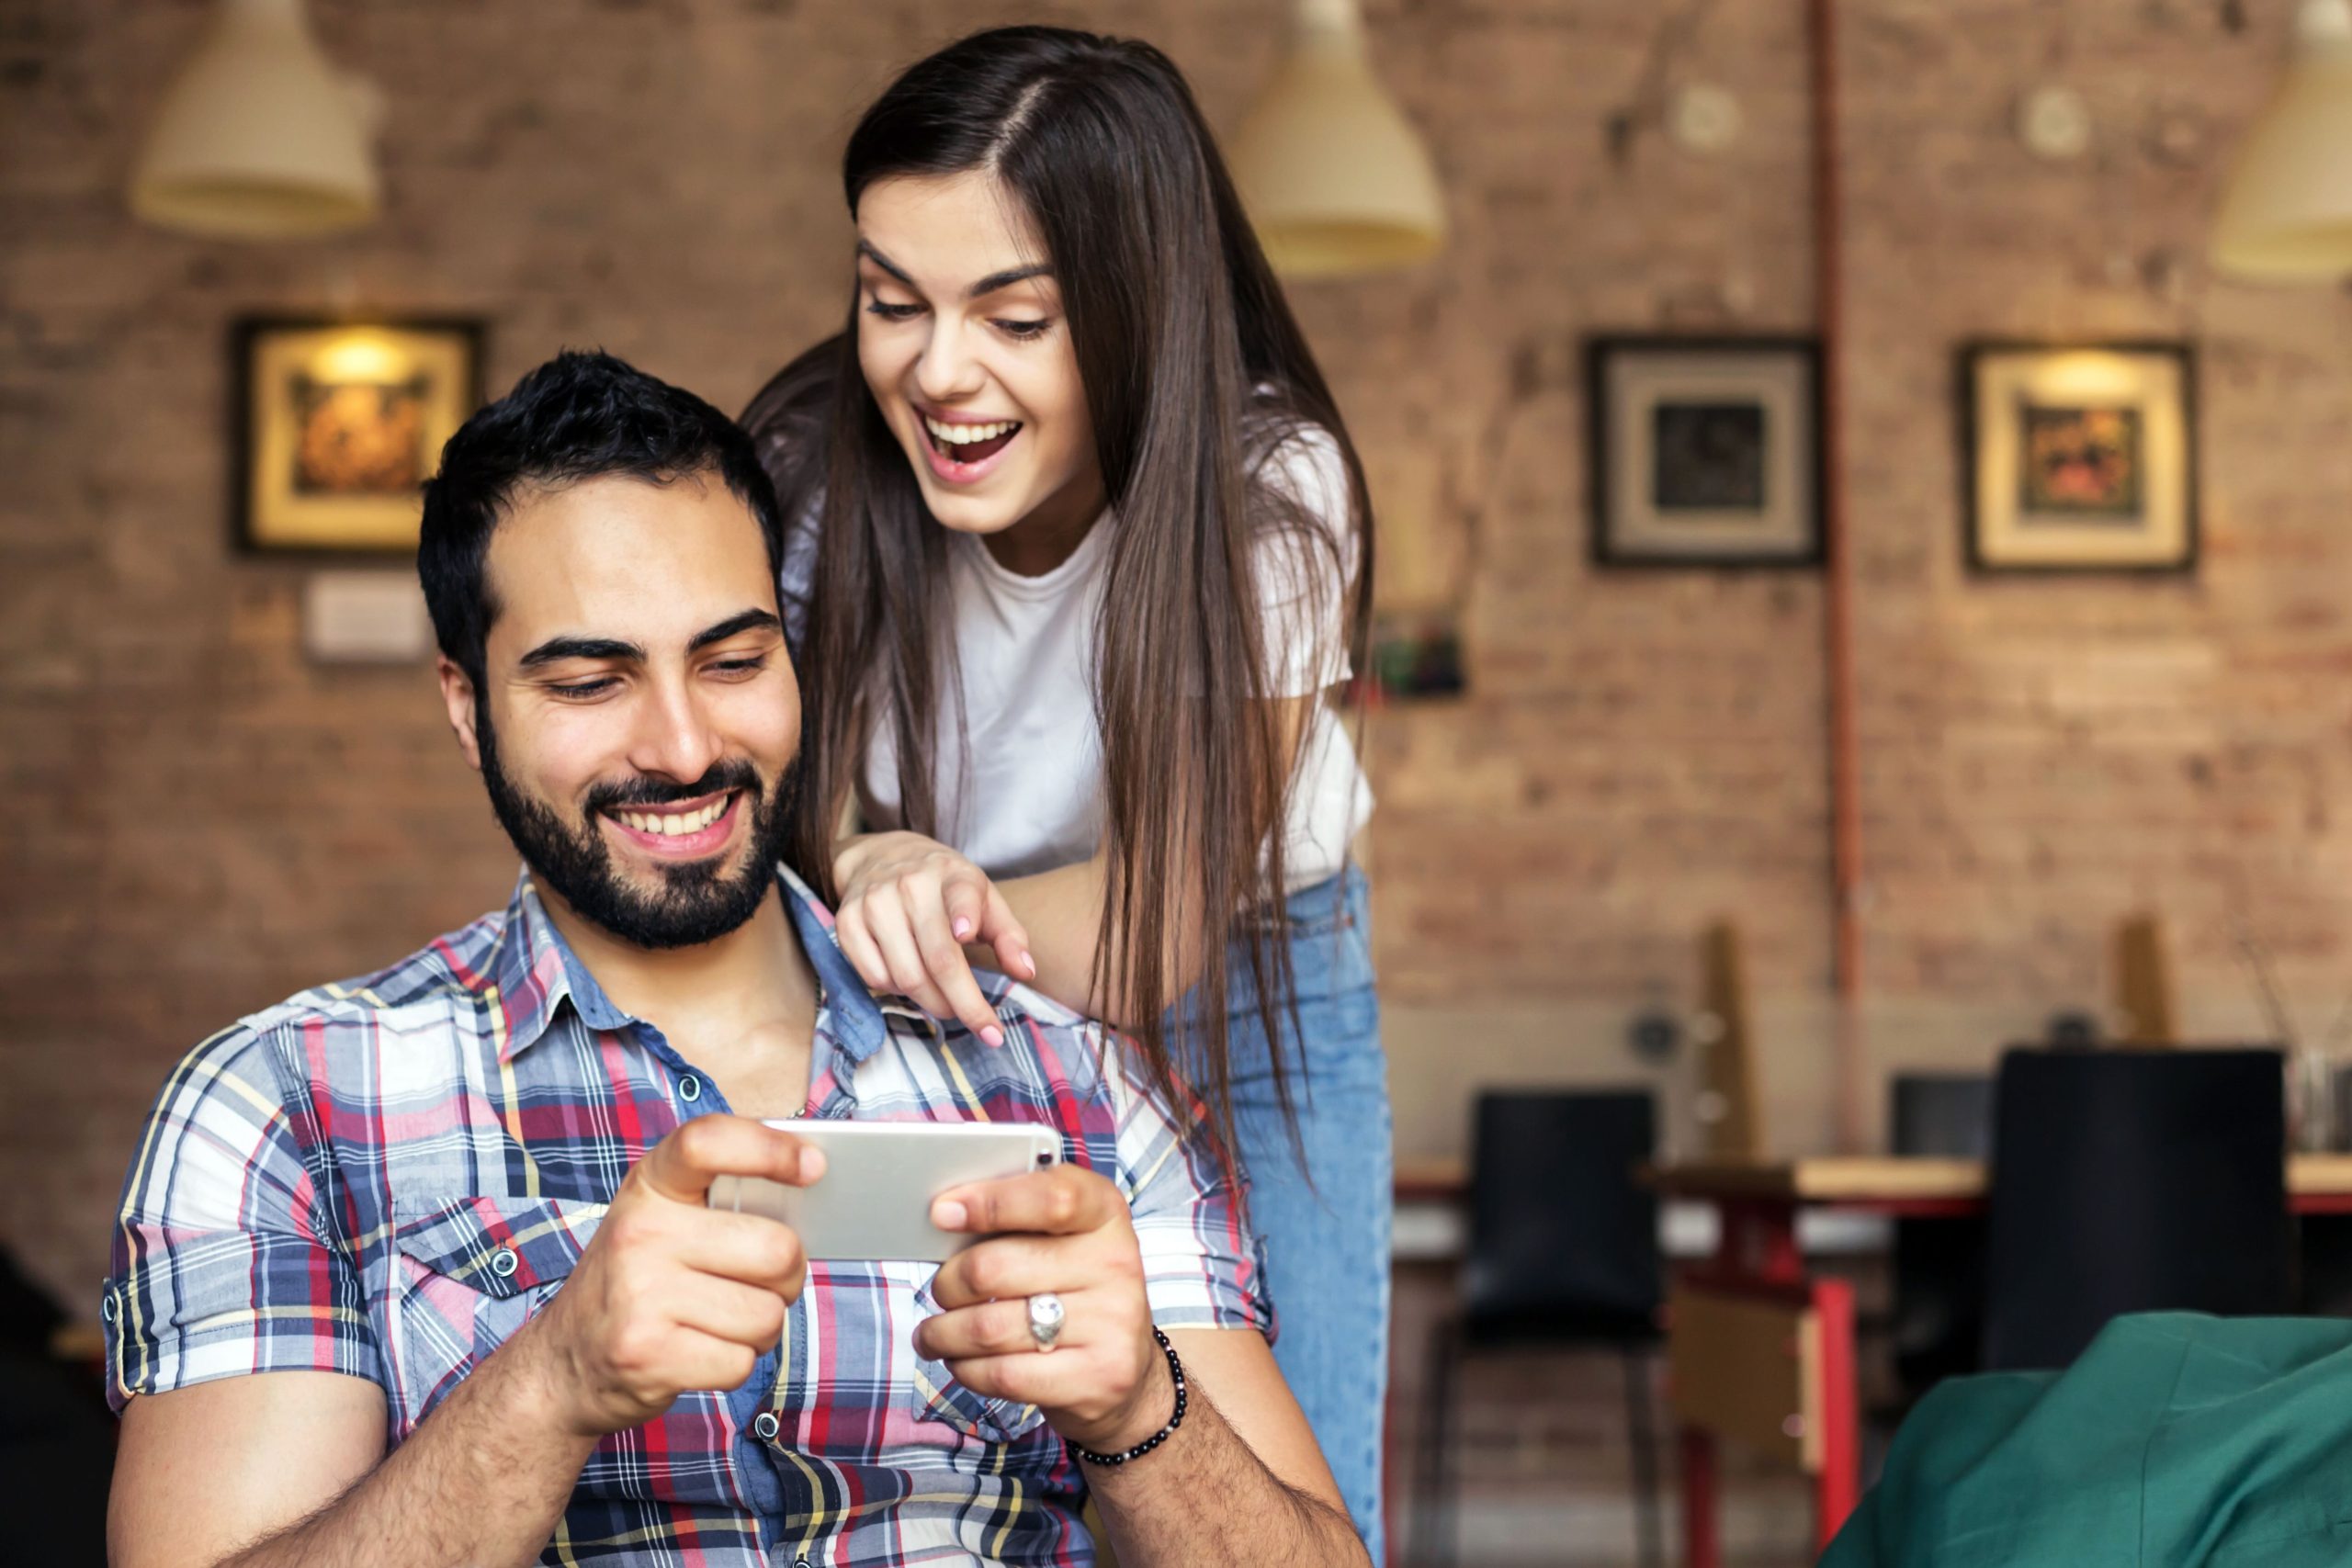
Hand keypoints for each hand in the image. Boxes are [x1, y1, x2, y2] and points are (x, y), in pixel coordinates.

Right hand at [512, 1115, 823, 1437]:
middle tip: (763, 1281)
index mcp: (650, 1187)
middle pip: (776, 1249)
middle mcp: (640, 1233)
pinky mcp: (647, 1354)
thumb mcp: (661, 1221)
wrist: (562, 1365)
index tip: (813, 1166)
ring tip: (723, 1320)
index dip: (770, 1148)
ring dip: (761, 1327)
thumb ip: (721, 1199)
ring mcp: (639, 1294)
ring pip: (766, 1314)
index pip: (708, 1141)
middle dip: (788, 1276)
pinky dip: (735, 1363)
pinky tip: (702, 1351)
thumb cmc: (637, 1282)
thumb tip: (813, 1185)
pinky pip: (742, 1361)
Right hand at [832, 831, 1035, 1041]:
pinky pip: (874, 977)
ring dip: (932, 1002)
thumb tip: (1026, 972)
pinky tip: (911, 981)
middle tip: (981, 1026)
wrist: (881, 858)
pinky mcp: (847, 922)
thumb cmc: (945, 888)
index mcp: (953, 875)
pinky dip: (896, 992)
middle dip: (964, 1003)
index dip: (964, 913)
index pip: (960, 895)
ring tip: (946, 1002)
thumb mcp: (984, 898)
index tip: (967, 933)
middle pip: (938, 958)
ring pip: (906, 976)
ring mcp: (874, 903)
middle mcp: (911, 885)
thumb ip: (1009, 935)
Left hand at [912, 1164, 1167, 1452]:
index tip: (944, 1213)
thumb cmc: (1073, 1287)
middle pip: (996, 1268)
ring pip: (989, 1329)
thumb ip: (1014, 1216)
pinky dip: (966, 1369)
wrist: (1123, 1363)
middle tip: (942, 1290)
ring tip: (935, 1334)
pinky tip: (962, 1361)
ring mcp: (1110, 1325)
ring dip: (944, 1333)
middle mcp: (1115, 1264)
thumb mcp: (1061, 1236)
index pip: (1053, 1198)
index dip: (991, 1203)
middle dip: (948, 1283)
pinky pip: (1002, 1374)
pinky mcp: (1096, 1378)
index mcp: (1104, 1213)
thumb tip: (947, 1213)